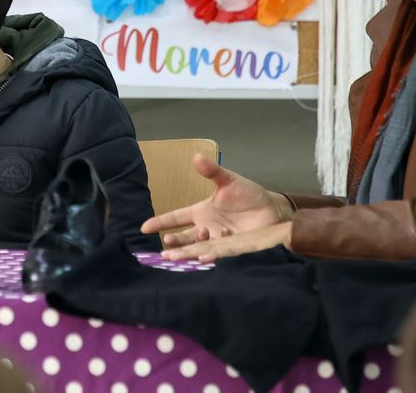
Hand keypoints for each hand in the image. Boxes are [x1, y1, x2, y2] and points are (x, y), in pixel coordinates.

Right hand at [139, 154, 291, 246]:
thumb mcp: (228, 181)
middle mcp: (206, 228)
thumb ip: (212, 172)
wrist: (271, 209)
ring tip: (176, 257)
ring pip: (198, 248)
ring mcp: (218, 240)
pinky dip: (210, 257)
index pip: (176, 218)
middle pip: (184, 237)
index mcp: (201, 212)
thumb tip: (196, 157)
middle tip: (166, 243)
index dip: (160, 222)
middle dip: (174, 241)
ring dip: (187, 253)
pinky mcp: (232, 249)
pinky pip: (218, 254)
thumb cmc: (248, 194)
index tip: (144, 228)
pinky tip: (204, 259)